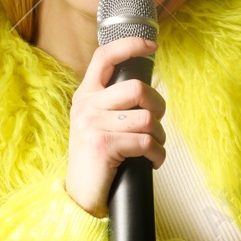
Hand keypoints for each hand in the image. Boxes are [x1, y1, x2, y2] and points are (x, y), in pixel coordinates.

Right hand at [64, 35, 166, 217]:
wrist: (80, 196)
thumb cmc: (98, 160)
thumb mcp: (98, 124)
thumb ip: (114, 103)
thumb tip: (147, 90)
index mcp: (86, 96)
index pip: (105, 56)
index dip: (130, 45)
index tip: (152, 46)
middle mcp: (86, 106)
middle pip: (138, 89)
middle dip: (158, 108)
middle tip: (156, 124)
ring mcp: (92, 124)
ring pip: (147, 119)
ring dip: (160, 137)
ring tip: (153, 148)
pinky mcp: (103, 144)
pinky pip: (147, 142)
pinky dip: (158, 154)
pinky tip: (152, 161)